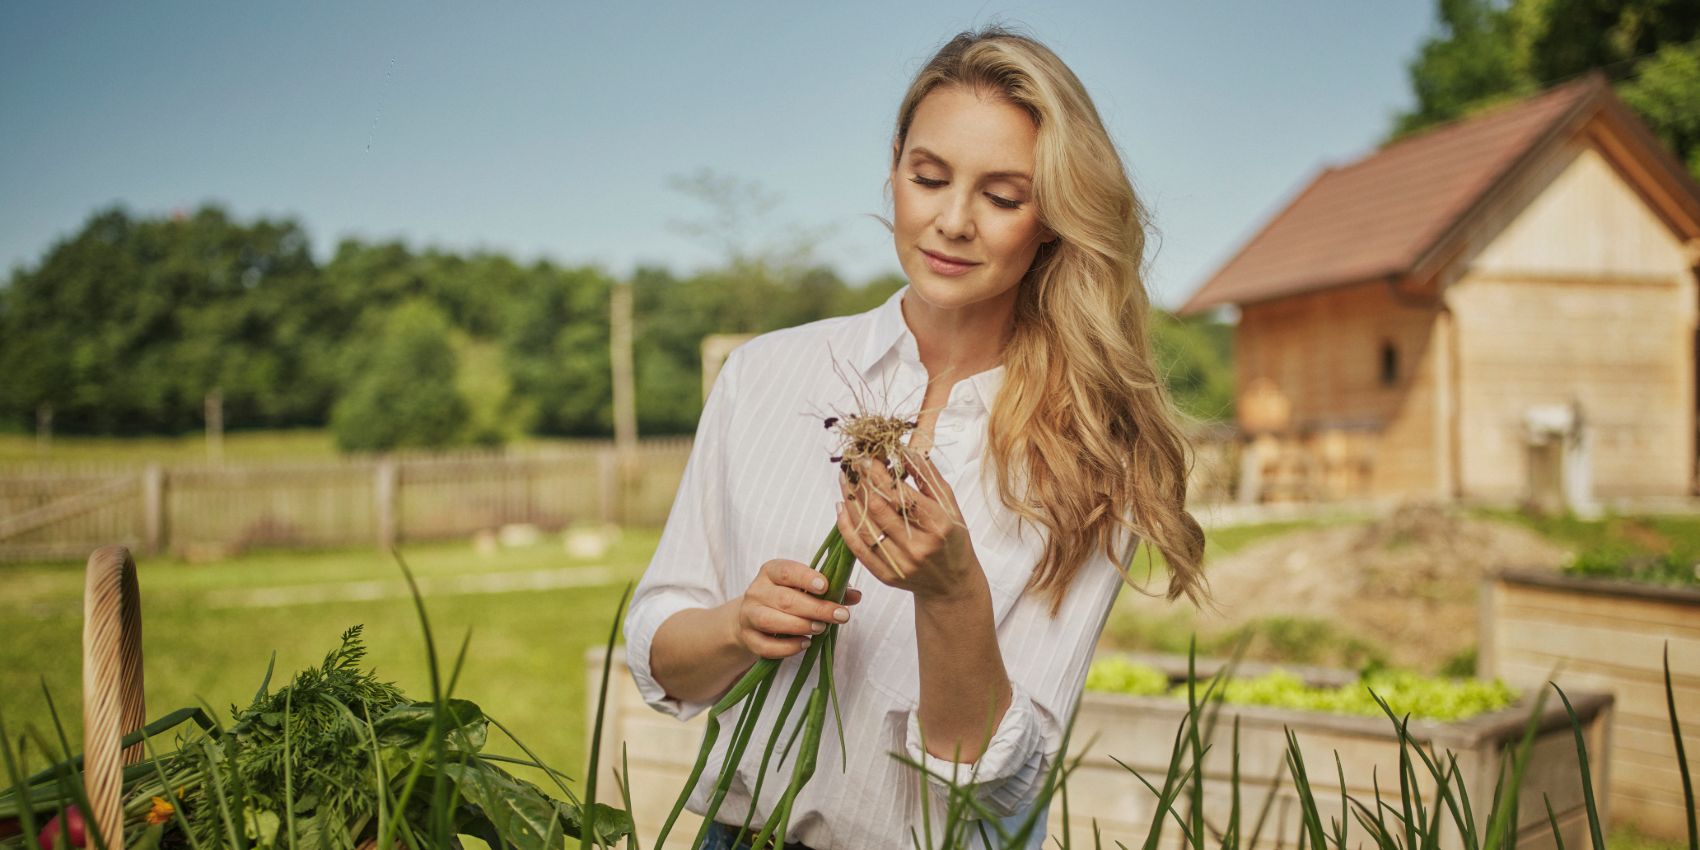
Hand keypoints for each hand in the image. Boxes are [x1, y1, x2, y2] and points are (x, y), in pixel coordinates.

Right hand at [730, 558, 862, 659]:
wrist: (752, 617)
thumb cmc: (786, 598)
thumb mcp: (805, 588)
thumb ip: (832, 590)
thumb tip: (856, 595)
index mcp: (771, 572)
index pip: (786, 571)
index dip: (806, 578)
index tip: (825, 586)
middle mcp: (756, 591)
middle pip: (784, 599)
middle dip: (815, 609)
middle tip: (840, 616)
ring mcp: (748, 615)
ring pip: (771, 621)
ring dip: (800, 626)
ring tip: (821, 629)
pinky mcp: (748, 638)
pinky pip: (766, 646)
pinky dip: (787, 647)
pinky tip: (805, 644)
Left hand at [837, 448, 982, 600]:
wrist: (951, 584)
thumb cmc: (952, 539)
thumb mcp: (950, 505)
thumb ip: (928, 477)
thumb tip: (905, 451)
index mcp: (937, 525)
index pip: (901, 494)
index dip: (879, 474)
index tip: (866, 456)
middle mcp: (918, 546)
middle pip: (879, 508)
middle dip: (861, 481)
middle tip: (851, 462)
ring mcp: (900, 563)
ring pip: (865, 526)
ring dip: (850, 499)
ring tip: (844, 479)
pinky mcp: (886, 575)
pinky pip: (858, 548)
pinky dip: (846, 526)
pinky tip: (842, 506)